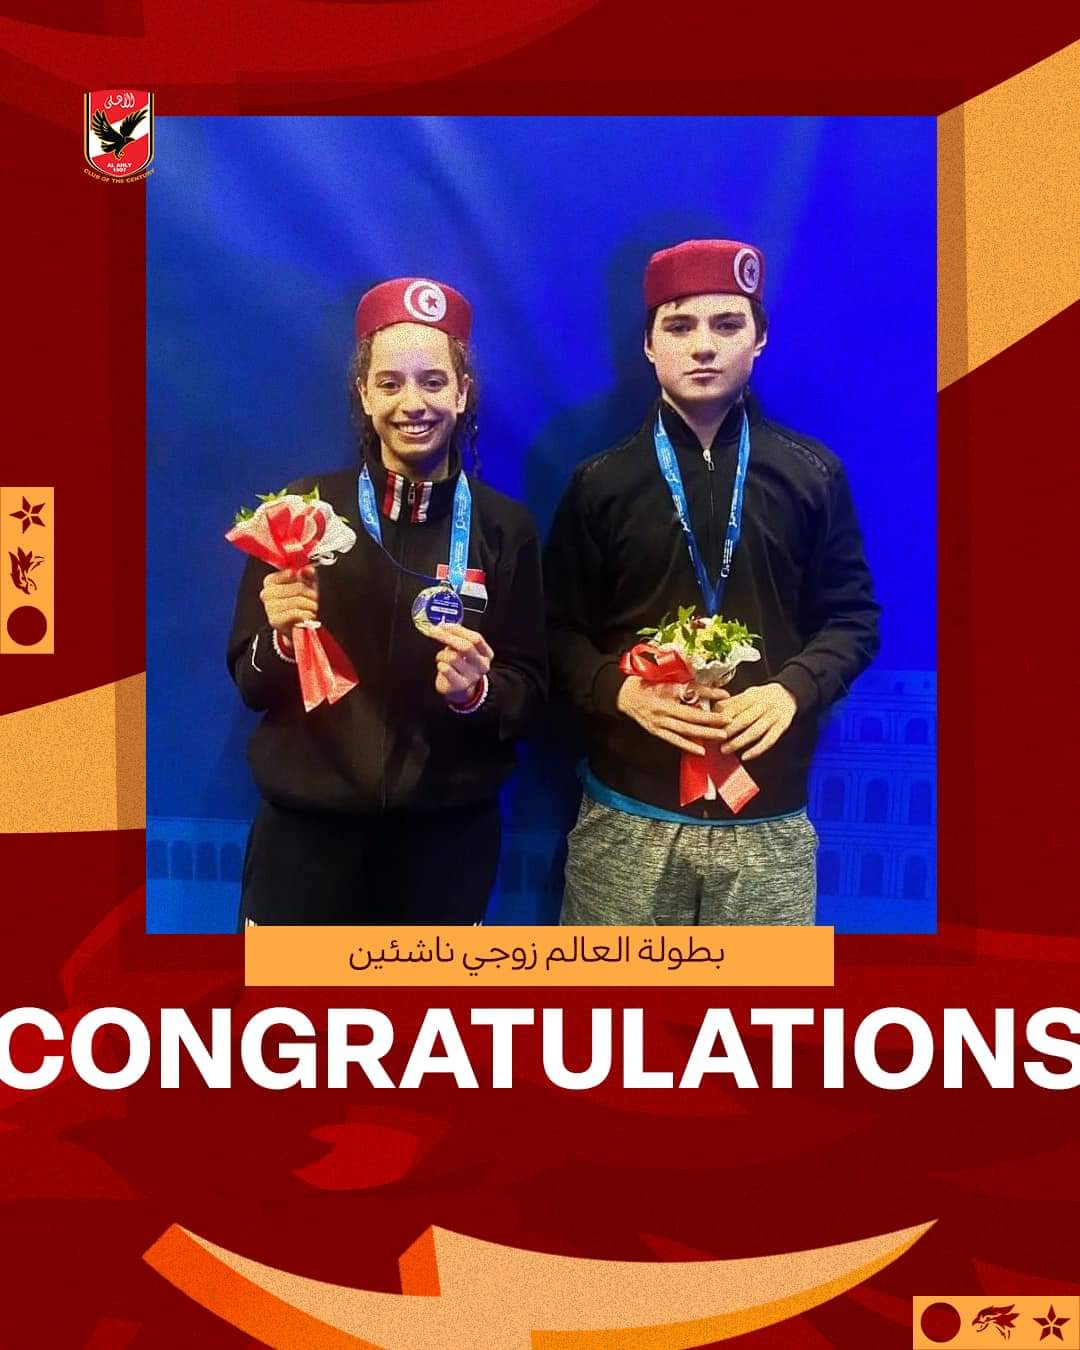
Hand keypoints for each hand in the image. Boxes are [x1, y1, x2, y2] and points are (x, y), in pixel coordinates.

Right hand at [259, 566, 317, 650]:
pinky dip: (306, 614)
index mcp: (271, 581)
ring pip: (297, 601)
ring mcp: (270, 607)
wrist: (295, 626)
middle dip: (310, 594)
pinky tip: (308, 615)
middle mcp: (267, 593)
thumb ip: (306, 574)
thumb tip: (308, 569)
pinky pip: (295, 613)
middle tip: (315, 598)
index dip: (300, 578)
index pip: (287, 573)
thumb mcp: (305, 585)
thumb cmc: (299, 603)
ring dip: (310, 605)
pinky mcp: (275, 620)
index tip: (306, 582)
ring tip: (313, 607)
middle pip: (297, 588)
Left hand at [428, 623, 492, 703]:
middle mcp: (482, 665)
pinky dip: (440, 665)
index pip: (476, 638)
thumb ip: (458, 638)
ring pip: (453, 657)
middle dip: (447, 637)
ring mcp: (472, 676)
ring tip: (441, 657)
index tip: (444, 626)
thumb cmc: (461, 666)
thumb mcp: (465, 651)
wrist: (461, 690)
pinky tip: (441, 666)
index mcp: (486, 654)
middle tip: (434, 632)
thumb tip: (443, 627)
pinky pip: (446, 669)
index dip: (458, 630)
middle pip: (466, 647)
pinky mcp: (460, 685)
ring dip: (442, 654)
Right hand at [616, 676, 730, 755]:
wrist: (624, 695)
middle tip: (728, 721)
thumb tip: (706, 684)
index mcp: (666, 690)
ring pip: (685, 729)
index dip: (709, 693)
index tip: (725, 695)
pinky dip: (688, 746)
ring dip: (704, 734)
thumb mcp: (664, 677)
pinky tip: (701, 751)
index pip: (691, 691)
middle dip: (711, 719)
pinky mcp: (656, 731)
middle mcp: (663, 707)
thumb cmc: (645, 683)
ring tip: (721, 736)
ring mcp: (659, 721)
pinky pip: (674, 740)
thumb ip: (684, 681)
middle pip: (691, 715)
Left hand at [716, 682, 796, 759]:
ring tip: (725, 749)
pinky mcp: (782, 726)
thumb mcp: (747, 694)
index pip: (735, 707)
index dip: (722, 718)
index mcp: (752, 695)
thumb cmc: (763, 697)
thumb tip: (711, 712)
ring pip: (755, 731)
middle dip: (728, 732)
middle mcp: (764, 705)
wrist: (789, 694)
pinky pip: (769, 740)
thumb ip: (731, 703)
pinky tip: (746, 756)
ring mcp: (774, 716)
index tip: (711, 727)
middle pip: (744, 719)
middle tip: (715, 741)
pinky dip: (757, 750)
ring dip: (739, 742)